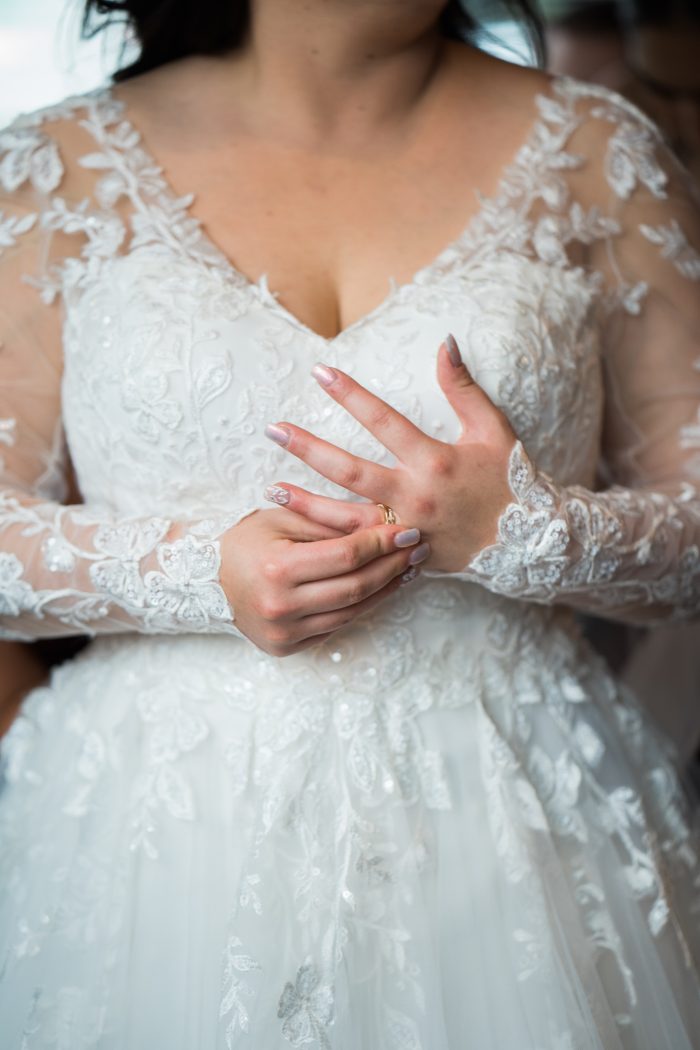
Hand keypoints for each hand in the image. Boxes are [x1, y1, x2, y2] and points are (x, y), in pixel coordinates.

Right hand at [223, 505, 429, 656]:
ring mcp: (284, 632)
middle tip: (418, 548)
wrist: (204, 579)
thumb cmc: (246, 540)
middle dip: (392, 566)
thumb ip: (330, 522)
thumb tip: (383, 521)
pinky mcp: (287, 647)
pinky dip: (362, 606)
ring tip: (407, 569)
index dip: (381, 543)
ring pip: (352, 611)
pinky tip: (380, 589)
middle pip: (355, 587)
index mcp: (278, 569)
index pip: (346, 556)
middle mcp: (281, 606)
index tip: (407, 529)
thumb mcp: (282, 519)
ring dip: (385, 589)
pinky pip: (337, 625)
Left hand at [262, 335, 516, 572]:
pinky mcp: (404, 555)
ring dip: (306, 504)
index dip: (350, 394)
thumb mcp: (492, 429)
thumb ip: (464, 387)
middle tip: (272, 430)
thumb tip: (445, 341)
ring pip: (346, 518)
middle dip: (309, 449)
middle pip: (350, 471)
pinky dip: (328, 539)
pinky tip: (299, 529)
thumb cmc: (508, 479)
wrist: (525, 543)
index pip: (383, 420)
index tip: (319, 372)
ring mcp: (407, 530)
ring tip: (270, 489)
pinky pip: (358, 549)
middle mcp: (416, 496)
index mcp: (436, 460)